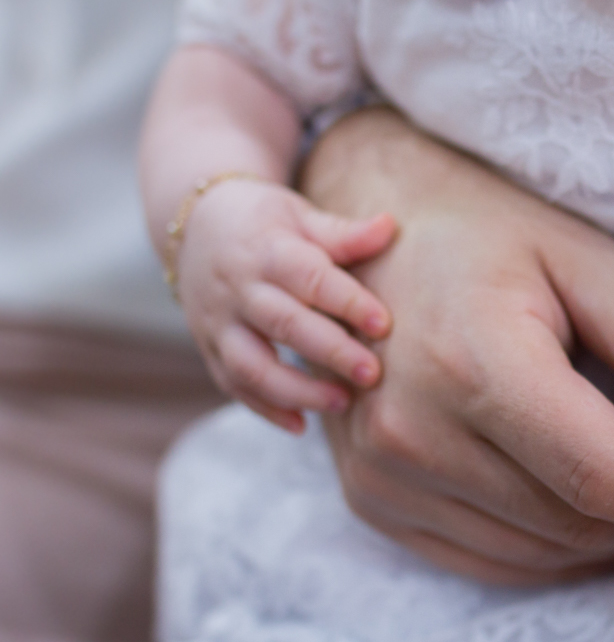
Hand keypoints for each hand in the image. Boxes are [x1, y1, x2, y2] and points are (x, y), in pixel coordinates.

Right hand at [177, 178, 394, 432]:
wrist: (195, 228)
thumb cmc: (266, 223)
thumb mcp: (299, 216)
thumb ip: (342, 234)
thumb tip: (390, 226)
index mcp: (267, 251)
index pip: (309, 278)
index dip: (347, 301)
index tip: (384, 324)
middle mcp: (238, 289)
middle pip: (283, 324)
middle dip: (330, 352)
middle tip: (372, 373)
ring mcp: (219, 323)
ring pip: (251, 364)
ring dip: (296, 390)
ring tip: (342, 403)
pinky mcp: (210, 349)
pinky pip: (232, 384)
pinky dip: (264, 409)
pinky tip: (300, 425)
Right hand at [302, 108, 613, 585]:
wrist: (348, 243)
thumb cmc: (475, 232)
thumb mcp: (575, 255)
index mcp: (473, 364)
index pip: (601, 475)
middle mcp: (415, 434)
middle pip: (575, 523)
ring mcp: (385, 477)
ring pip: (538, 553)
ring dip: (612, 542)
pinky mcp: (374, 500)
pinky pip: (489, 561)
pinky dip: (555, 554)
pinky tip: (592, 518)